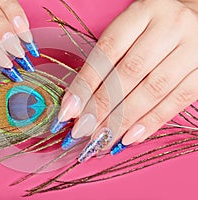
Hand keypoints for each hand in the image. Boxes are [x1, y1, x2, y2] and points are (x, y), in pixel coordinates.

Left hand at [51, 0, 197, 161]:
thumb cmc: (153, 28)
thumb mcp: (129, 31)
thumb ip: (107, 59)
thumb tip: (80, 101)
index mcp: (143, 12)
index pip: (107, 51)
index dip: (86, 83)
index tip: (69, 110)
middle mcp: (170, 26)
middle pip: (129, 73)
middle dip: (102, 107)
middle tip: (83, 131)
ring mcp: (192, 48)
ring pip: (152, 90)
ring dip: (123, 120)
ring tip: (102, 139)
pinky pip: (177, 101)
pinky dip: (150, 122)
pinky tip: (130, 137)